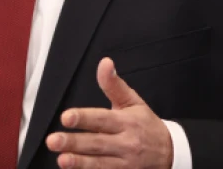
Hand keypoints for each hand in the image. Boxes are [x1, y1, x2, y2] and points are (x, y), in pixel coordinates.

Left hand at [46, 57, 172, 168]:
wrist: (170, 152)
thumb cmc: (146, 124)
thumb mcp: (133, 101)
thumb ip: (114, 85)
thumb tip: (104, 63)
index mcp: (127, 121)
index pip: (103, 119)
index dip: (84, 118)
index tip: (66, 117)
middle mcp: (126, 143)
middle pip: (97, 143)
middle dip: (74, 143)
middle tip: (53, 140)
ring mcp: (125, 163)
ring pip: (100, 163)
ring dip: (80, 163)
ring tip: (62, 160)